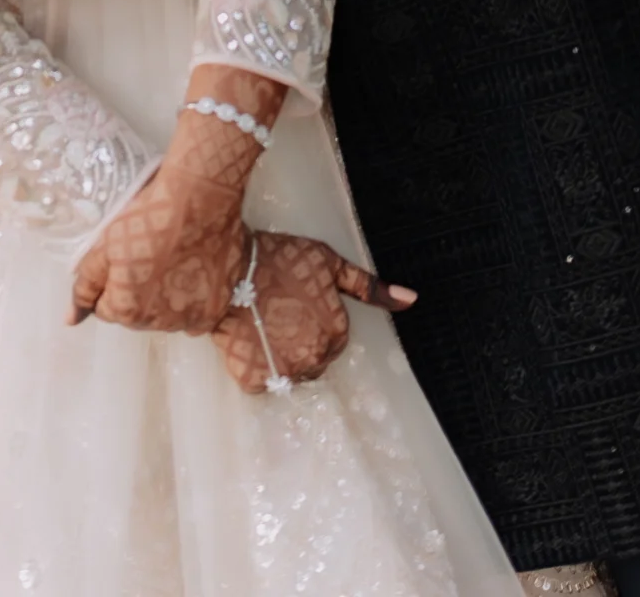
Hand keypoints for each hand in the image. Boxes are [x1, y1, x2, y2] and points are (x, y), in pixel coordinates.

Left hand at [71, 160, 250, 335]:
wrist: (200, 198)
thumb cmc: (148, 218)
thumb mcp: (105, 245)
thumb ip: (85, 285)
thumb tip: (71, 320)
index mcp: (127, 310)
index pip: (107, 307)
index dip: (112, 280)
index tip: (125, 256)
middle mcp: (159, 324)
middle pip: (138, 312)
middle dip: (138, 290)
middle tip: (150, 253)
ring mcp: (191, 318)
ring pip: (168, 313)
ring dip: (167, 294)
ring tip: (174, 257)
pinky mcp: (217, 308)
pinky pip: (198, 311)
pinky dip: (194, 295)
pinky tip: (195, 268)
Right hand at [213, 231, 415, 394]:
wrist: (228, 269)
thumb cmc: (278, 259)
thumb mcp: (328, 262)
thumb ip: (368, 286)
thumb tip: (412, 299)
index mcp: (335, 332)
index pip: (334, 336)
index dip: (315, 316)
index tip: (297, 300)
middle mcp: (315, 358)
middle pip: (314, 356)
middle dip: (300, 337)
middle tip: (278, 309)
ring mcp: (285, 371)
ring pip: (290, 370)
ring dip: (280, 354)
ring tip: (261, 323)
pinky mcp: (255, 379)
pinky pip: (262, 379)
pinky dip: (256, 364)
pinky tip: (247, 338)